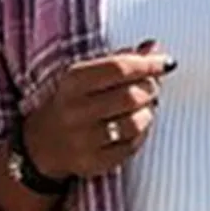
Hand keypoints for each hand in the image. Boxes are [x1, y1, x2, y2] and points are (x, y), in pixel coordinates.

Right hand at [22, 43, 174, 179]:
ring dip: (149, 113)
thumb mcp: (87, 75)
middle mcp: (75, 110)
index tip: (166, 63)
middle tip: (153, 88)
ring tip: (145, 108)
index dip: (149, 64)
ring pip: (134, 123)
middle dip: (151, 90)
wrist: (42, 143)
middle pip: (131, 96)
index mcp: (73, 81)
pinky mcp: (93, 162)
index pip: (119, 68)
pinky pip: (131, 147)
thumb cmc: (72, 103)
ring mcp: (83, 139)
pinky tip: (136, 128)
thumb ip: (121, 60)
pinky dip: (141, 135)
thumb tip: (154, 48)